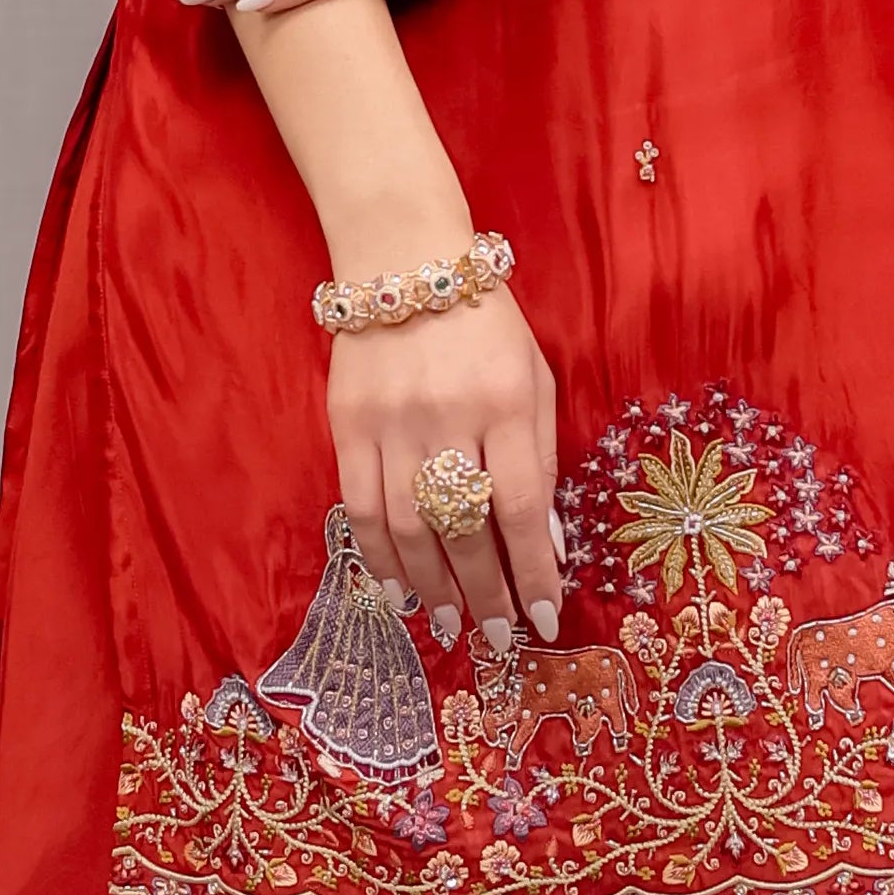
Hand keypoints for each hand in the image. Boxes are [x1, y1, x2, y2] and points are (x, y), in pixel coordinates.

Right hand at [327, 288, 563, 645]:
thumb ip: (542, 456)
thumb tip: (547, 543)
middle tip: (499, 636)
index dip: (534, 571)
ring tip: (452, 623)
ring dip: (433, 586)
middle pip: (466, 527)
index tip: (545, 617)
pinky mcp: (346, 425)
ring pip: (409, 528)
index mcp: (506, 403)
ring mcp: (391, 423)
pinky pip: (361, 509)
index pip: (523, 507)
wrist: (404, 258)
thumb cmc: (487, 323)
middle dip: (486, 593)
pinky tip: (399, 592)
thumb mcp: (536, 378)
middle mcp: (448, 417)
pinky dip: (380, 558)